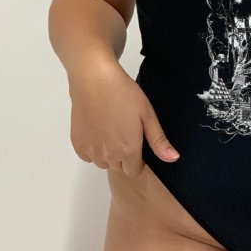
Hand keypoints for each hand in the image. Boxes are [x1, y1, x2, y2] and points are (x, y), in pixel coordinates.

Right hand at [69, 59, 180, 174]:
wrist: (94, 80)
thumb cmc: (123, 94)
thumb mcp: (147, 114)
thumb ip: (158, 140)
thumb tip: (173, 159)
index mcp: (128, 150)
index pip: (134, 171)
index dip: (138, 159)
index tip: (136, 141)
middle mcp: (108, 156)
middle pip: (118, 167)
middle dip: (123, 155)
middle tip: (123, 130)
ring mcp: (91, 151)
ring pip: (102, 162)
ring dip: (107, 153)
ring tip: (110, 127)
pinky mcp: (77, 144)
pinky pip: (87, 156)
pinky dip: (93, 148)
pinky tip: (97, 128)